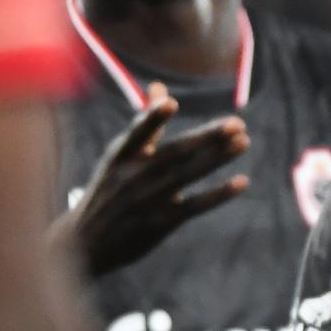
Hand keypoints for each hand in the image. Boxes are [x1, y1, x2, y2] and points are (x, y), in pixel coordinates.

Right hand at [53, 82, 249, 275]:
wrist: (86, 243)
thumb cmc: (109, 189)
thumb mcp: (120, 156)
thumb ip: (146, 123)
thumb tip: (159, 86)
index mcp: (121, 155)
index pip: (138, 133)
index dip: (152, 118)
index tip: (170, 103)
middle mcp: (134, 176)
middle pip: (176, 152)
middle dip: (207, 137)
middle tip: (237, 123)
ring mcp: (148, 199)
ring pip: (189, 175)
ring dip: (218, 158)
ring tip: (244, 143)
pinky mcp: (161, 222)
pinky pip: (195, 205)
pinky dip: (218, 194)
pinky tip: (241, 182)